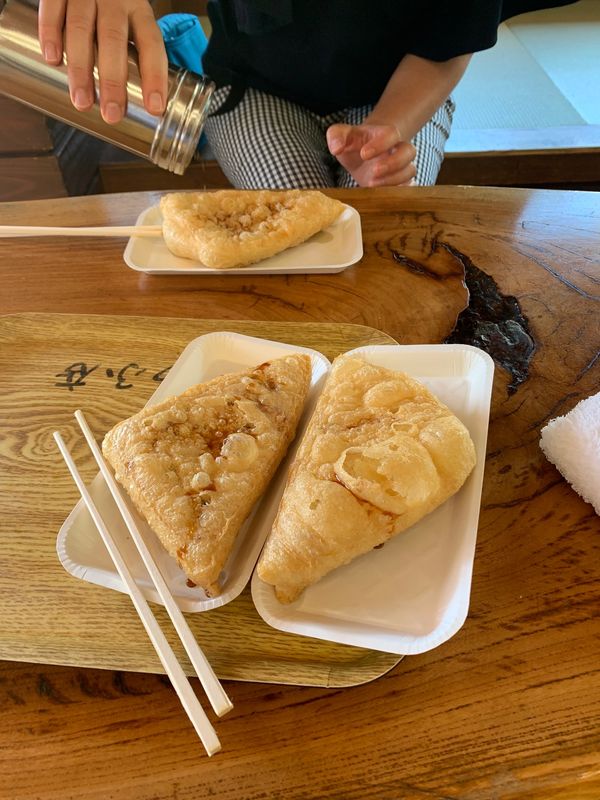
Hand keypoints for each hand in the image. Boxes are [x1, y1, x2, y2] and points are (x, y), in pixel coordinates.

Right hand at [38, 0, 167, 123]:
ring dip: (81, 68)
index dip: (154, 75)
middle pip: (114, 39)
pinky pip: (52, 8)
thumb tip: (139, 103)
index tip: (154, 107)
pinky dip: (51, 34)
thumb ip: (133, 51)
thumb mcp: (130, 21)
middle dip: (113, 80)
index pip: (151, 43)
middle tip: (112, 114)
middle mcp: (113, 0)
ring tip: (82, 101)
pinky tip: (53, 60)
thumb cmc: (112, 8)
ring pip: (81, 27)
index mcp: (138, 10)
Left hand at [326, 123, 415, 186]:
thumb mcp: (341, 136)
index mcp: (385, 134)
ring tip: (371, 184)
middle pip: (409, 151)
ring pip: (410, 171)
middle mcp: (397, 149)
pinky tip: (384, 195)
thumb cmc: (354, 144)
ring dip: (394, 180)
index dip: (381, 144)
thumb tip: (336, 148)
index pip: (391, 134)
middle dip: (393, 163)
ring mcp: (401, 166)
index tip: (363, 154)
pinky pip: (409, 187)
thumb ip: (335, 136)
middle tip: (373, 172)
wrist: (363, 154)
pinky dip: (401, 192)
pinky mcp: (401, 182)